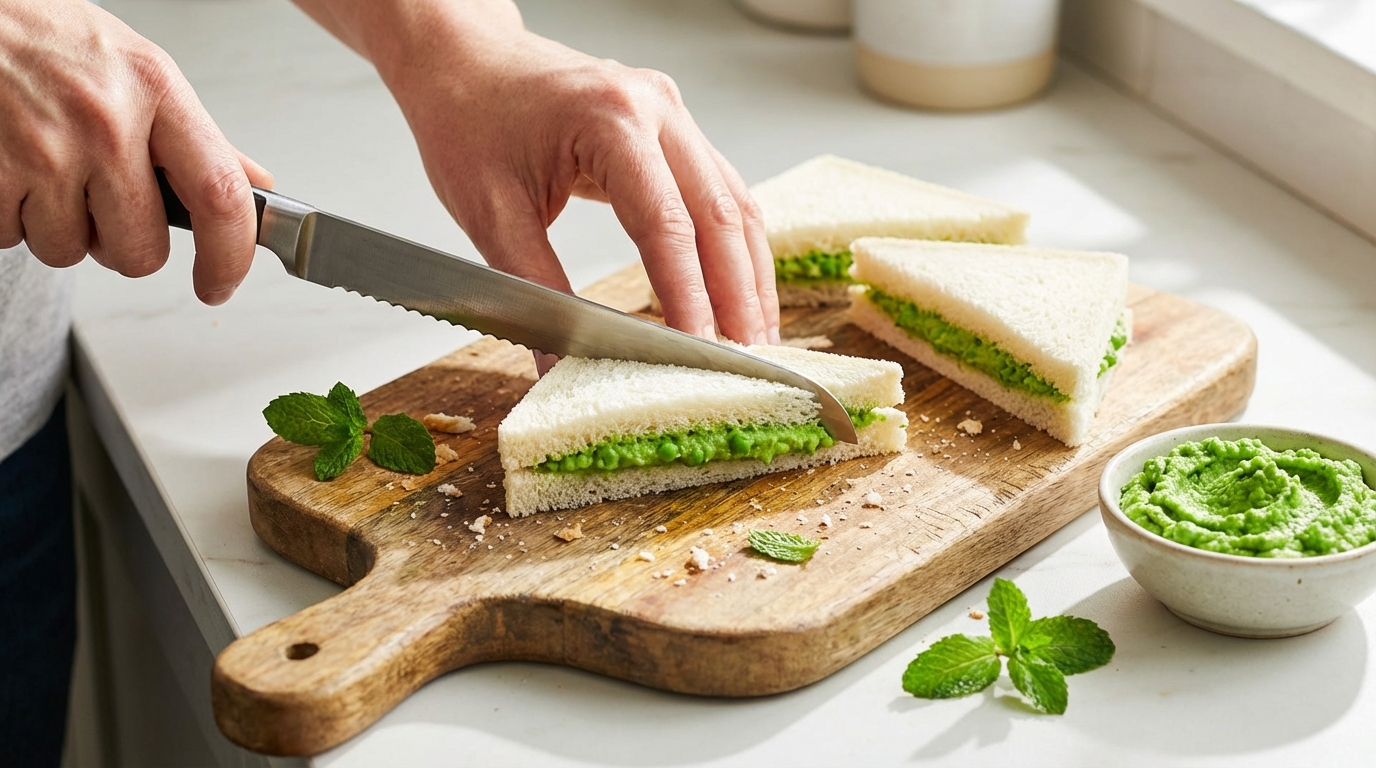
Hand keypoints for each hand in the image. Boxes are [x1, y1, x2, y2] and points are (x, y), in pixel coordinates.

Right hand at [0, 0, 270, 303]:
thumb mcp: (136, 69)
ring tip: (45, 170)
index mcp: (155, 91)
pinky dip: (10, 217)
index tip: (220, 284)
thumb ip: (194, 135)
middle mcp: (105, 122)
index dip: (229, 256)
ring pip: (69, 251)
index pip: (220, 195)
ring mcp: (44, 149)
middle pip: (140, 251)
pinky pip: (11, 237)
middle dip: (121, 245)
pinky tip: (11, 170)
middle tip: (100, 202)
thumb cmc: (50, 42)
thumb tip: (255, 185)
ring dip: (58, 228)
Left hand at [294, 0, 779, 344]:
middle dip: (737, 293)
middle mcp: (655, 108)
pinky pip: (720, 190)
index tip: (699, 350)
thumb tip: (560, 364)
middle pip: (719, 213)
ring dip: (748, 273)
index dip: (688, 296)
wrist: (465, 61)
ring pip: (734, 202)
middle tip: (746, 356)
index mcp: (609, 120)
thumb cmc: (470, 120)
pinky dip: (732, 245)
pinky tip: (739, 288)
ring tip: (754, 334)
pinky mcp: (674, 127)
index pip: (666, 224)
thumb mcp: (490, 214)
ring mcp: (672, 113)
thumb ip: (533, 289)